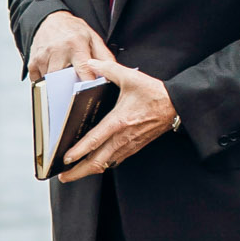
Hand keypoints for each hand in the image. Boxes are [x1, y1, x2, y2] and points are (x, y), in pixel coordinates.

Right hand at [28, 8, 111, 83]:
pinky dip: (46, 83)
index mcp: (75, 44)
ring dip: (58, 86)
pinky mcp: (32, 63)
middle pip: (63, 80)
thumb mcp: (93, 38)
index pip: (83, 69)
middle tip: (76, 91)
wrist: (52, 20)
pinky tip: (52, 77)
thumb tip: (111, 74)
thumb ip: (104, 56)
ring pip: (50, 83)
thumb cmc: (74, 31)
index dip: (88, 83)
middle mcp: (57, 50)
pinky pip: (39, 82)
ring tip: (64, 81)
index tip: (91, 93)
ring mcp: (43, 57)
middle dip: (70, 88)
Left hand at [57, 55, 177, 180]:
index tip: (65, 159)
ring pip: (105, 164)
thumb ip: (108, 69)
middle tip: (62, 176)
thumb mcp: (131, 77)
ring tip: (73, 174)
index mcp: (119, 121)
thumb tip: (90, 63)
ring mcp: (129, 145)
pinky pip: (114, 161)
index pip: (94, 140)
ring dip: (88, 171)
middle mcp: (122, 138)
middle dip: (78, 172)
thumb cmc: (155, 93)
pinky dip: (102, 165)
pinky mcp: (134, 147)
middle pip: (97, 162)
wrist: (177, 105)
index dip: (78, 152)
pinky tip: (93, 164)